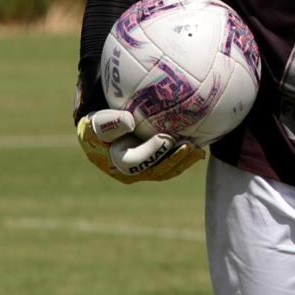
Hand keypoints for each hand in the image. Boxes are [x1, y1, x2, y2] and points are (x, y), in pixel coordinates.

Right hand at [76, 109, 204, 183]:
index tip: (167, 137)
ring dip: (183, 160)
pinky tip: (198, 147)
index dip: (152, 152)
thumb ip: (109, 122)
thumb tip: (130, 122)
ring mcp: (143, 171)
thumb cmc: (98, 124)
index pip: (134, 162)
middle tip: (189, 145)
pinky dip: (184, 157)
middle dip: (173, 159)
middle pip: (155, 170)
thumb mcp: (96, 121)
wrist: (102, 129)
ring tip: (198, 150)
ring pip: (166, 171)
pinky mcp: (154, 165)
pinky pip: (171, 165)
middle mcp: (130, 173)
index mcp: (115, 163)